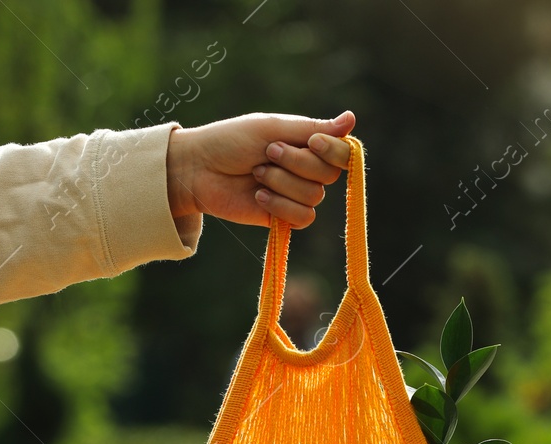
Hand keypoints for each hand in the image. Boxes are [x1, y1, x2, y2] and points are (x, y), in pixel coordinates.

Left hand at [165, 111, 355, 229]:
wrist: (198, 169)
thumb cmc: (231, 141)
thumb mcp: (273, 128)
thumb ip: (313, 128)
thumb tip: (352, 119)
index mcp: (306, 145)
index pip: (342, 153)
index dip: (333, 151)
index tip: (312, 142)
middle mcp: (306, 170)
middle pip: (329, 175)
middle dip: (296, 163)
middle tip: (267, 153)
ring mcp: (296, 195)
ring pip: (314, 196)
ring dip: (281, 183)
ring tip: (256, 174)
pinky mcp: (284, 218)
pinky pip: (303, 217)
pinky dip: (280, 206)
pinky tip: (258, 197)